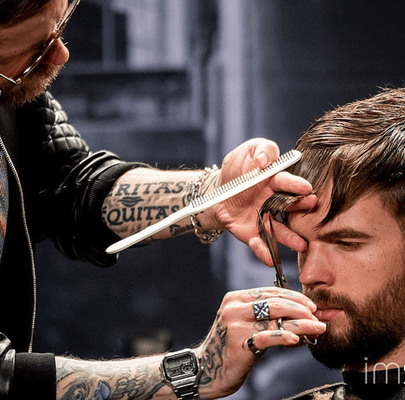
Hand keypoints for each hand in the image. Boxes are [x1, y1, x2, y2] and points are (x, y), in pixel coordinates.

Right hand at [194, 287, 324, 398]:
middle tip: (316, 316)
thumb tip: (298, 317)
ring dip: (301, 322)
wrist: (207, 369)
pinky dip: (284, 337)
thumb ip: (265, 318)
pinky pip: (267, 337)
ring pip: (275, 317)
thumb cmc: (230, 347)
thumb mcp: (245, 325)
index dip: (293, 297)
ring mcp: (235, 324)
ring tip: (317, 327)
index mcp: (235, 298)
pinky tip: (297, 339)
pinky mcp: (240, 342)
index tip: (310, 305)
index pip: (270, 292)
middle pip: (274, 301)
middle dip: (300, 308)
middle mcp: (234, 307)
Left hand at [210, 138, 316, 265]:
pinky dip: (263, 251)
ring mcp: (264, 219)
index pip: (285, 181)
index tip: (306, 187)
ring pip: (278, 230)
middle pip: (288, 206)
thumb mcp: (246, 152)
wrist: (216, 192)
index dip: (295, 184)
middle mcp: (273, 202)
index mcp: (274, 181)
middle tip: (312, 207)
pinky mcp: (252, 233)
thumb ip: (261, 150)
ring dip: (289, 238)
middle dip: (300, 207)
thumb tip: (265, 160)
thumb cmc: (235, 170)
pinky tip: (270, 260)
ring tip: (301, 245)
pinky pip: (258, 243)